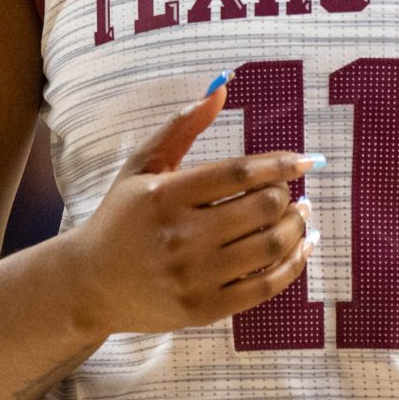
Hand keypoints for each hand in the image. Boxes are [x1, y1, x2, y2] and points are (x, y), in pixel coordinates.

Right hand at [63, 75, 316, 340]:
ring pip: (270, 246)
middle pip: (261, 208)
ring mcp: (193, 276)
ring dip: (296, 227)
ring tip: (299, 215)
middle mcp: (180, 236)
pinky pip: (265, 287)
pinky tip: (302, 247)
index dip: (279, 164)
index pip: (238, 173)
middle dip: (287, 196)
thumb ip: (180, 128)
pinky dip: (293, 265)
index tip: (306, 160)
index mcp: (165, 195)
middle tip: (293, 192)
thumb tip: (220, 90)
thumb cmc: (121, 217)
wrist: (91, 285)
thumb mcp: (141, 167)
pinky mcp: (204, 309)